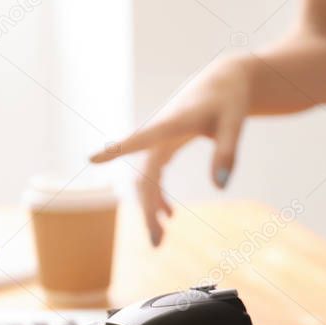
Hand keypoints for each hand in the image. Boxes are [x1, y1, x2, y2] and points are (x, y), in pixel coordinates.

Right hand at [89, 56, 251, 244]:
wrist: (225, 80)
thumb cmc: (230, 98)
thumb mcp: (234, 122)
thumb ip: (227, 152)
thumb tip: (219, 187)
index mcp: (174, 121)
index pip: (142, 137)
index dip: (117, 148)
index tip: (91, 158)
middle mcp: (160, 131)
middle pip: (145, 174)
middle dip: (147, 208)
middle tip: (156, 243)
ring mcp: (160, 140)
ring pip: (147, 178)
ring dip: (151, 208)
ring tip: (160, 240)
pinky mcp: (164, 145)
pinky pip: (154, 175)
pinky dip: (159, 196)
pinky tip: (169, 216)